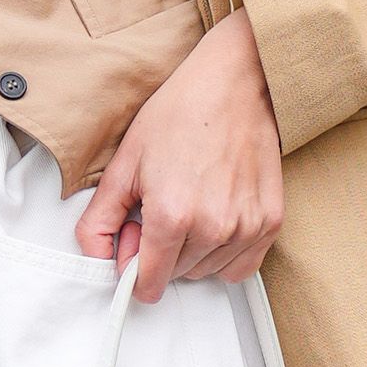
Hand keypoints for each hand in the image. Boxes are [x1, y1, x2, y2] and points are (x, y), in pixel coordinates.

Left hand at [73, 9, 283, 299]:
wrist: (235, 83)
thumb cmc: (180, 114)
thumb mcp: (124, 163)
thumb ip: (99, 219)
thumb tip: (95, 258)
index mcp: (172, 216)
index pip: (148, 283)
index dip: (132, 266)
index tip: (133, 239)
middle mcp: (213, 228)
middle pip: (176, 276)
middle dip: (161, 254)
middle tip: (161, 208)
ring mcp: (246, 227)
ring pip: (207, 271)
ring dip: (193, 252)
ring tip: (191, 205)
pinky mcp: (271, 221)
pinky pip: (241, 267)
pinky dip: (224, 254)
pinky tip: (216, 218)